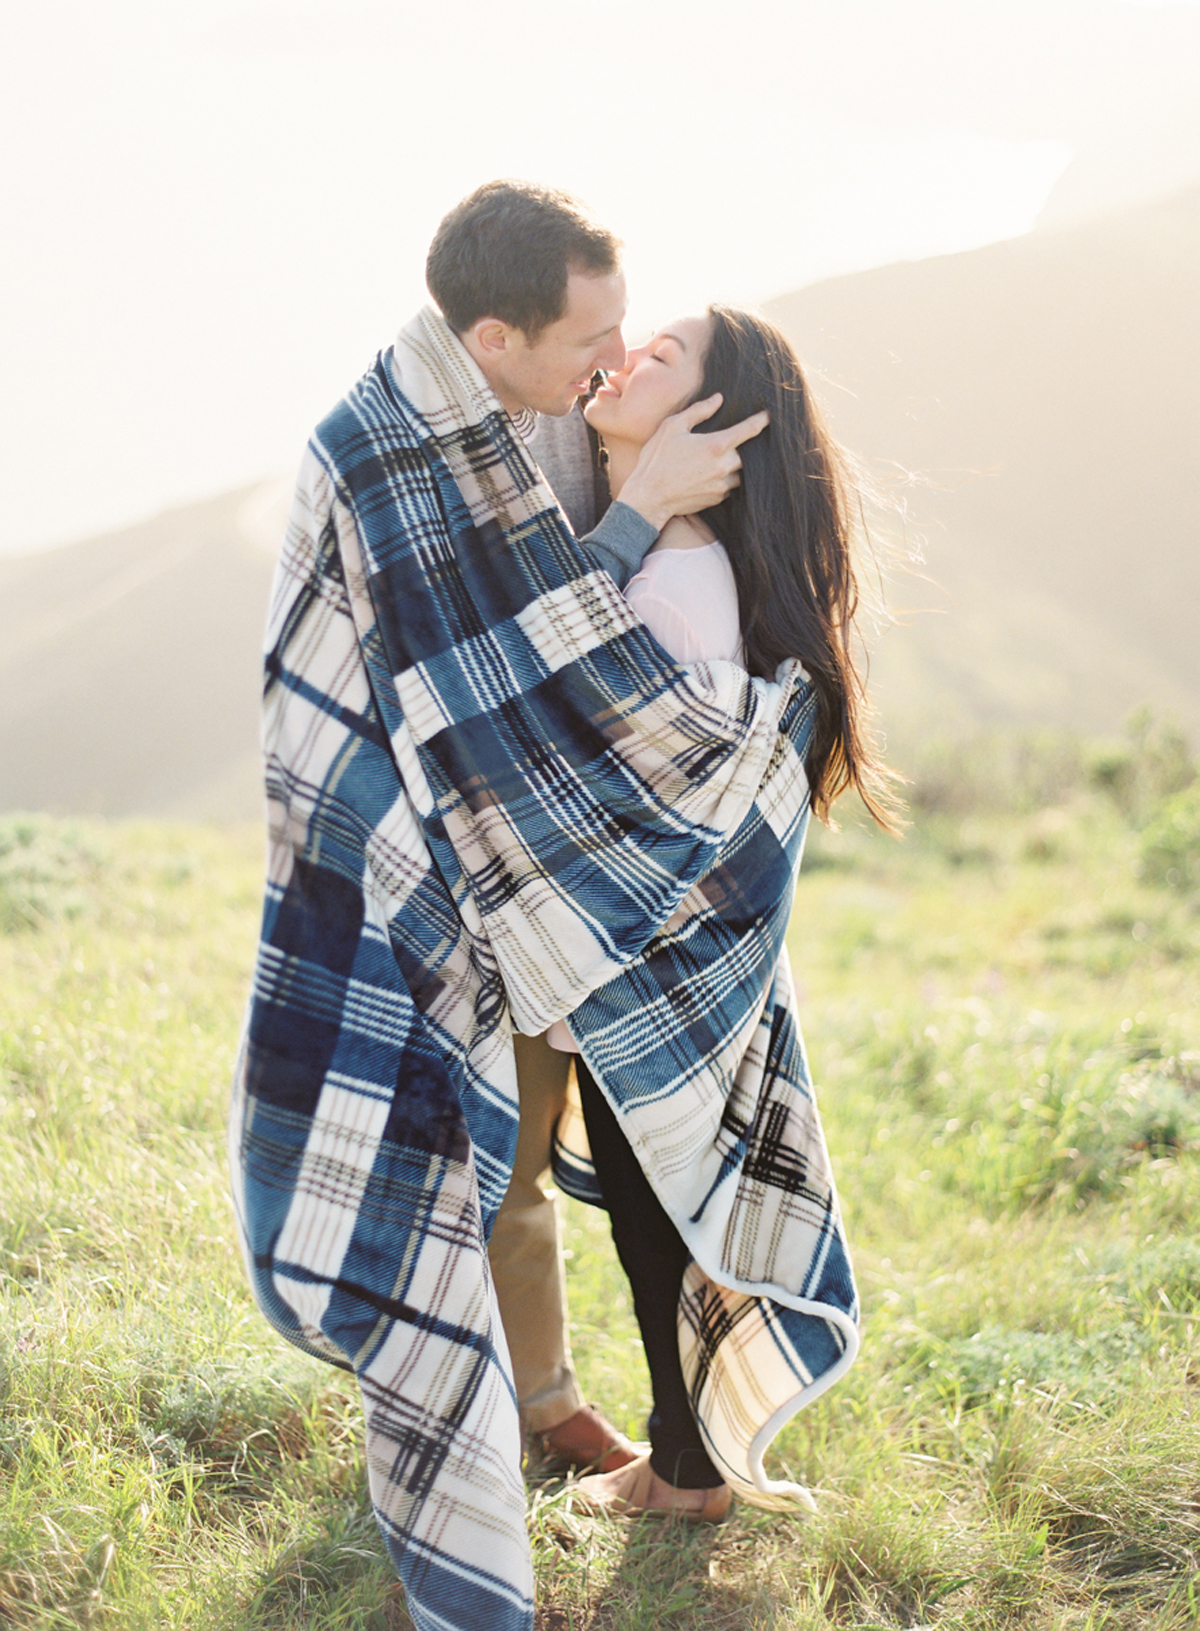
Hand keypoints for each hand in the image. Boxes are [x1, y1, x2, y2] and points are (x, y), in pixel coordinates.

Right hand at [617, 395, 769, 531]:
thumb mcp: (672, 427)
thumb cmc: (656, 459)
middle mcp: (724, 466)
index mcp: (716, 445)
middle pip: (747, 453)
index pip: (748, 430)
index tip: (769, 416)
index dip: (761, 420)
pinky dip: (724, 478)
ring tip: (719, 458)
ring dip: (734, 464)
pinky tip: (709, 474)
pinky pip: (729, 486)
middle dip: (743, 446)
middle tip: (734, 440)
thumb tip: (718, 399)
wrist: (648, 498)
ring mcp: (722, 485)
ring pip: (740, 472)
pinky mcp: (717, 499)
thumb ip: (698, 411)